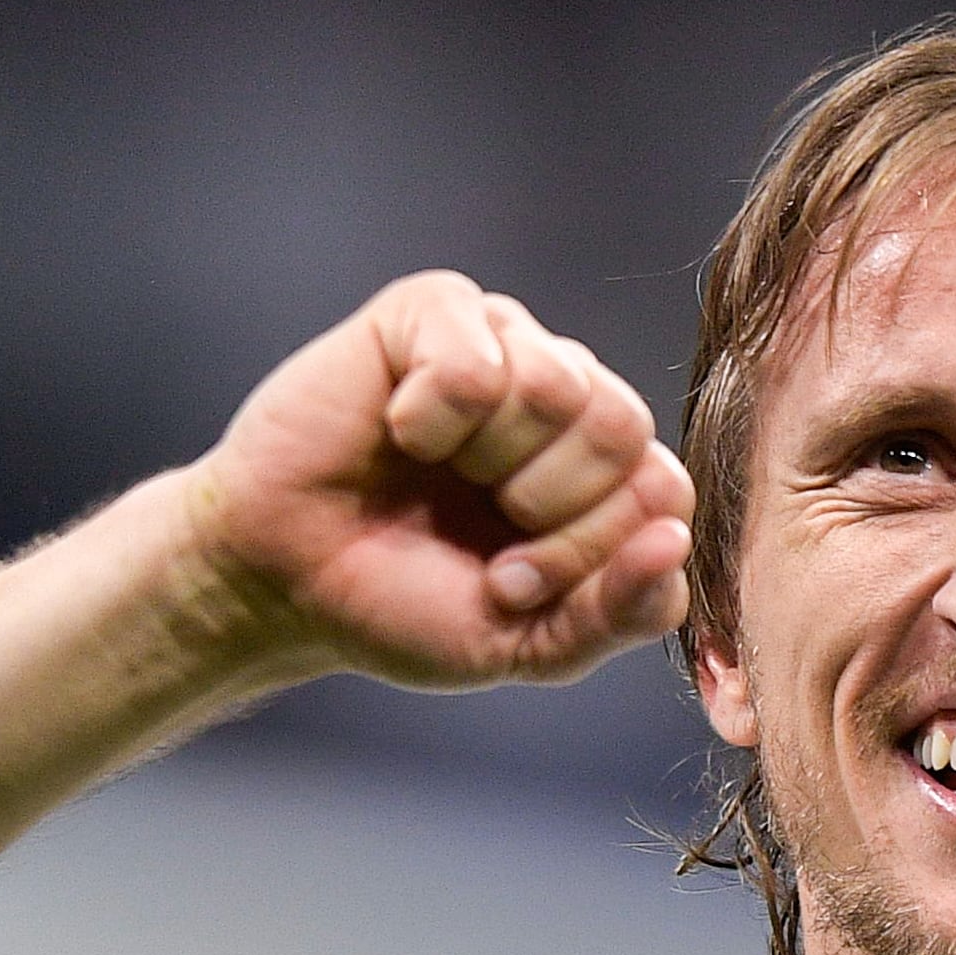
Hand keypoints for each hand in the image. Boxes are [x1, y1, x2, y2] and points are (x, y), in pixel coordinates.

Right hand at [186, 271, 695, 692]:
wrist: (282, 582)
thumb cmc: (404, 604)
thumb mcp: (527, 644)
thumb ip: (619, 613)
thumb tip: (673, 540)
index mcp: (608, 473)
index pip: (664, 492)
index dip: (589, 553)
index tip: (512, 586)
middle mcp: (570, 397)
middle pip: (621, 430)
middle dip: (546, 508)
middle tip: (479, 538)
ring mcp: (506, 342)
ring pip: (556, 384)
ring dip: (487, 460)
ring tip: (437, 477)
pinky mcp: (436, 310)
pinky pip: (476, 357)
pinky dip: (430, 416)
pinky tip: (397, 431)